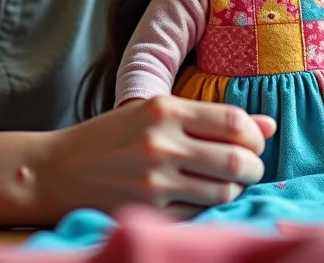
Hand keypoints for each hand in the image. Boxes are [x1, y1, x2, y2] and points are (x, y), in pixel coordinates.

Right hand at [35, 96, 276, 220]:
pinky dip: (206, 207)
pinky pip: (199, 213)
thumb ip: (212, 118)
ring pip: (223, 191)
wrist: (54, 170)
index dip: (254, 135)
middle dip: (254, 166)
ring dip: (233, 189)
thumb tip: (269, 126)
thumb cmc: (110, 138)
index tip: (252, 141)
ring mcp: (154, 181)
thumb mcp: (155, 114)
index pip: (235, 122)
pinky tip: (195, 197)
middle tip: (248, 168)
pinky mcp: (148, 212)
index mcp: (164, 109)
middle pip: (237, 160)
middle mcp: (161, 143)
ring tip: (222, 183)